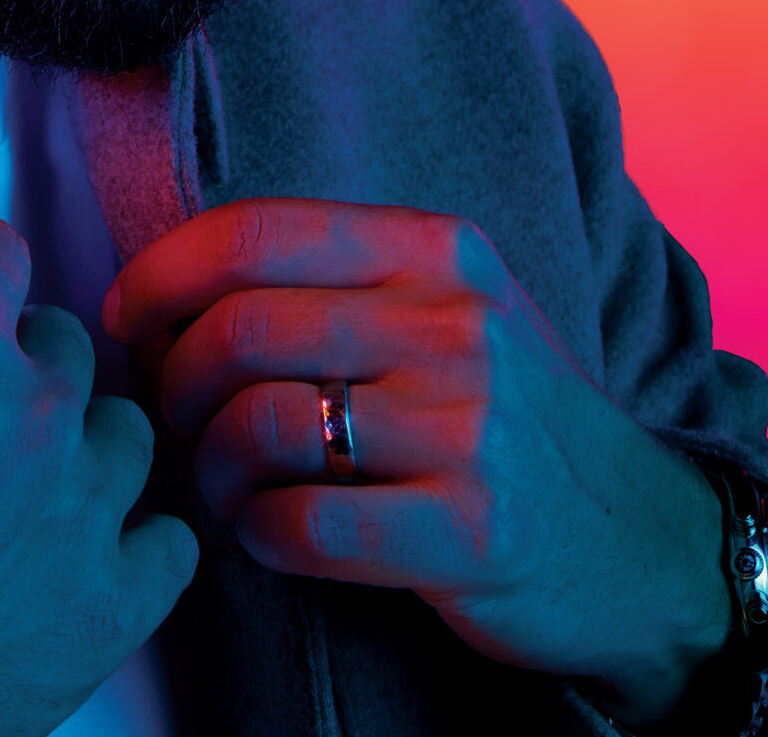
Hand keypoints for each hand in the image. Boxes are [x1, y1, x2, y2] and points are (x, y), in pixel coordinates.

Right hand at [0, 220, 199, 736]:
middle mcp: (36, 413)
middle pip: (59, 340)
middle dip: (12, 365)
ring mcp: (84, 509)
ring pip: (120, 429)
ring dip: (76, 449)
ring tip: (15, 500)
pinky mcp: (110, 602)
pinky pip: (168, 542)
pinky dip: (131, 546)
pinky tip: (78, 559)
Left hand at [105, 199, 732, 727]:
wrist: (639, 536)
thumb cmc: (514, 418)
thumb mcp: (456, 307)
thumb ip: (345, 277)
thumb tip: (179, 283)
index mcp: (442, 251)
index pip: (259, 229)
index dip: (163, 274)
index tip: (128, 320)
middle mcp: (456, 324)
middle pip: (240, 330)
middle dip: (173, 383)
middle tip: (174, 420)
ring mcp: (468, 427)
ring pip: (256, 427)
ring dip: (207, 469)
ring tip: (224, 486)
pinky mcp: (467, 530)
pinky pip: (298, 527)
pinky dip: (255, 537)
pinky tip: (273, 534)